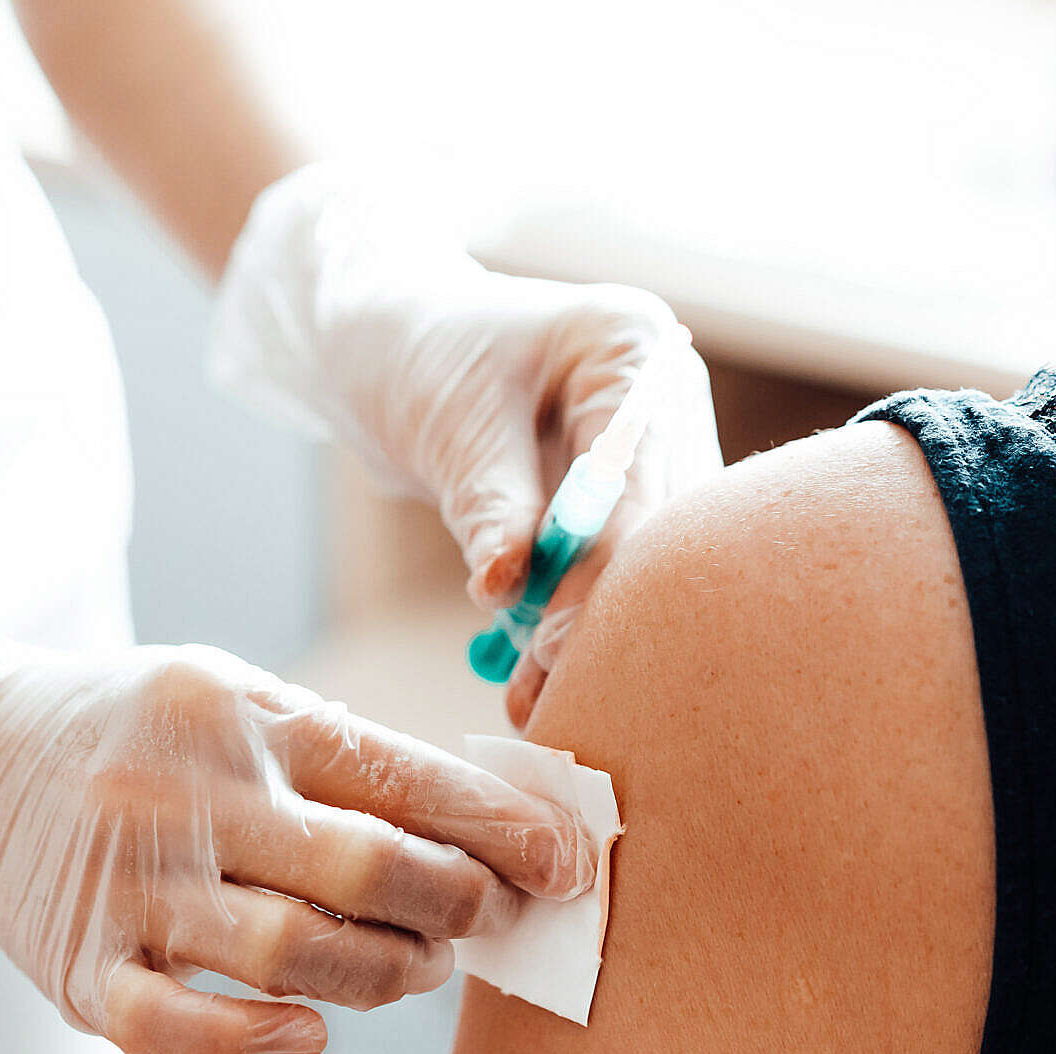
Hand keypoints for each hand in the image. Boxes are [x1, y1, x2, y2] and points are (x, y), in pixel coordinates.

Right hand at [0, 565, 592, 1053]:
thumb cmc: (138, 731)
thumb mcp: (232, 695)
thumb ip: (341, 754)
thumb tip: (486, 828)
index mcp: (237, 713)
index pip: (398, 774)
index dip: (498, 826)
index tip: (565, 862)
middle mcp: (184, 796)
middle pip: (361, 869)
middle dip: (454, 906)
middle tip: (485, 920)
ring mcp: (125, 887)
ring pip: (289, 955)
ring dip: (385, 976)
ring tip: (418, 970)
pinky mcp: (79, 970)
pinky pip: (181, 1029)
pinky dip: (261, 1042)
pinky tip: (311, 1028)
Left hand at [211, 165, 723, 725]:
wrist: (391, 351)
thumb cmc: (418, 361)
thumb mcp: (451, 427)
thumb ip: (489, 505)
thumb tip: (508, 584)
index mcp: (634, 349)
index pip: (638, 474)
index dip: (602, 566)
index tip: (555, 642)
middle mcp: (665, 400)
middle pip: (660, 529)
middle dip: (599, 614)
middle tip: (548, 694)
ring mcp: (656, 452)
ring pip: (643, 563)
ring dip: (585, 633)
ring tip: (535, 703)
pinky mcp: (628, 499)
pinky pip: (614, 572)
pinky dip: (570, 623)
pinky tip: (535, 678)